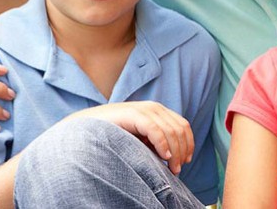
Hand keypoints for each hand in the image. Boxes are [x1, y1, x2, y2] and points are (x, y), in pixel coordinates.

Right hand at [69, 101, 193, 174]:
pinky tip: (163, 157)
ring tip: (171, 168)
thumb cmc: (114, 134)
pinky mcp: (134, 115)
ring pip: (171, 131)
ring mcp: (144, 109)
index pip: (183, 125)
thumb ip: (156, 142)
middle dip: (182, 151)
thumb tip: (173, 158)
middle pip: (179, 129)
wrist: (88, 126)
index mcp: (157, 111)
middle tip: (177, 170)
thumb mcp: (140, 138)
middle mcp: (154, 107)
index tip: (186, 161)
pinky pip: (156, 130)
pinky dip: (163, 145)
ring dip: (175, 152)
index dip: (188, 143)